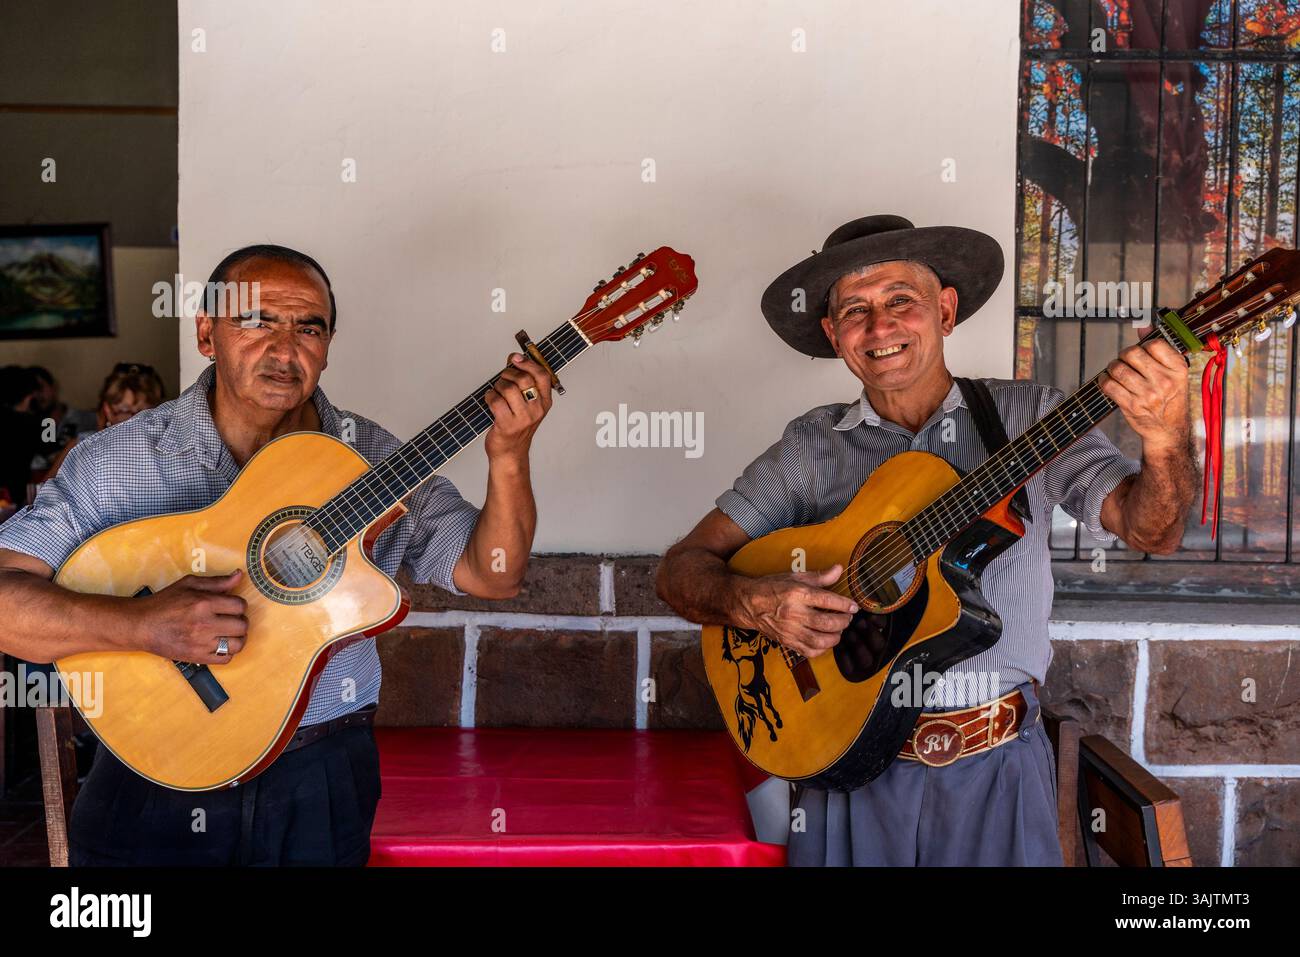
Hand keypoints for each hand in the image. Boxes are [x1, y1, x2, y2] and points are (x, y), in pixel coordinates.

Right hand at [140, 569, 247, 663]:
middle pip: (242, 626)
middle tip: (230, 619)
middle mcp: (204, 624)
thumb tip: (239, 575)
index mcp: (204, 603)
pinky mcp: (196, 657)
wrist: (141, 625)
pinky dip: (227, 652)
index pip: (240, 606)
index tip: (230, 606)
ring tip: (228, 633)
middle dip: (240, 621)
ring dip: (237, 638)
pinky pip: (226, 659)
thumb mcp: (189, 584)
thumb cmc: (165, 602)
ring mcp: (201, 643)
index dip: (239, 605)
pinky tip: (220, 644)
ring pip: (237, 645)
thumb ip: (217, 581)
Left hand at [483, 353, 552, 462]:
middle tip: (502, 379)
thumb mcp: (527, 404)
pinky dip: (489, 396)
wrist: (510, 452)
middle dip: (507, 374)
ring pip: (507, 388)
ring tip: (497, 393)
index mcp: (545, 402)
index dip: (528, 363)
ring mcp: (523, 418)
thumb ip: (523, 382)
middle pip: (523, 379)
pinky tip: (490, 401)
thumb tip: (515, 357)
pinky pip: (495, 400)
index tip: (516, 358)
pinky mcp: (508, 425)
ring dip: (497, 386)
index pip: (542, 376)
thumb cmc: (516, 425)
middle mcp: (537, 410)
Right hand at [736, 565, 858, 657]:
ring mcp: (790, 630)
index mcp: (797, 594)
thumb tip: (839, 569)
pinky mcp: (787, 642)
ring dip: (835, 636)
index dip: (845, 604)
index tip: (853, 606)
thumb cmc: (772, 588)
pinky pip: (810, 651)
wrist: (748, 604)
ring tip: (838, 629)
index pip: (828, 600)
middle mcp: (794, 613)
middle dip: (843, 621)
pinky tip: (825, 640)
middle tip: (847, 617)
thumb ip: (819, 576)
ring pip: (821, 640)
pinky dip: (822, 649)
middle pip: (827, 623)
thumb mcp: (795, 577)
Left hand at [1098, 340, 1189, 453]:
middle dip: (1123, 355)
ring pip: (1118, 369)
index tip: (1142, 353)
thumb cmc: (1169, 397)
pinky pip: (1109, 386)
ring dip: (1112, 368)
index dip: (1143, 346)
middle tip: (1124, 361)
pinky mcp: (1132, 406)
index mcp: (1178, 369)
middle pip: (1132, 353)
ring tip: (1116, 371)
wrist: (1168, 430)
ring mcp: (1148, 395)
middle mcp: (1164, 381)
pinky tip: (1108, 381)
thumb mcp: (1173, 373)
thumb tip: (1143, 326)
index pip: (1154, 344)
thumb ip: (1159, 348)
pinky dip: (1104, 381)